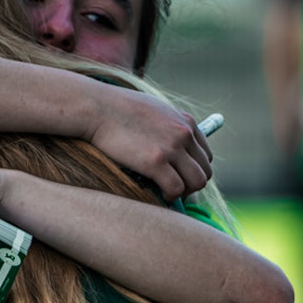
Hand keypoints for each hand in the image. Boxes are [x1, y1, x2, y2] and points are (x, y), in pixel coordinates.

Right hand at [84, 93, 210, 199]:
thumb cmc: (117, 110)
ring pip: (196, 182)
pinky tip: (159, 193)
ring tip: (167, 192)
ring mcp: (171, 147)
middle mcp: (184, 133)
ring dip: (184, 192)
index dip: (193, 170)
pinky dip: (170, 196)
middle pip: (204, 171)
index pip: (205, 155)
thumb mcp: (153, 110)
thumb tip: (171, 146)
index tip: (179, 177)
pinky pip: (176, 189)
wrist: (97, 107)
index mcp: (186, 121)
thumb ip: (168, 126)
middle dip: (190, 184)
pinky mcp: (155, 161)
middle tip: (172, 188)